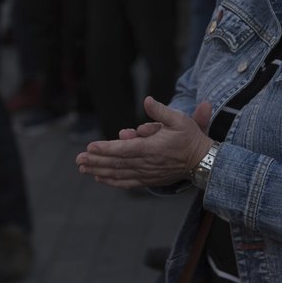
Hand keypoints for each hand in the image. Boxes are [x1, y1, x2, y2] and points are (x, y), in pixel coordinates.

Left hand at [75, 97, 213, 187]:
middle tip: (78, 159)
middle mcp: (147, 163)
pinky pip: (128, 182)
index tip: (91, 147)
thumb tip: (147, 100)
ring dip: (100, 171)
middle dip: (97, 160)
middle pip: (117, 163)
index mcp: (152, 148)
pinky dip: (113, 181)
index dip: (107, 148)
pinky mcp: (150, 180)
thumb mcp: (179, 119)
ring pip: (120, 173)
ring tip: (83, 168)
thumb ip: (160, 111)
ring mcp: (148, 173)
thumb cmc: (190, 137)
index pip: (125, 149)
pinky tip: (100, 178)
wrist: (203, 161)